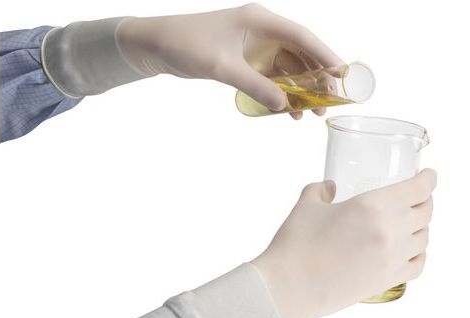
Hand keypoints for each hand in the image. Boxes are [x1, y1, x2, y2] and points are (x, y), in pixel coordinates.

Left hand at [117, 3, 343, 118]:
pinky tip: (287, 110)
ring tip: (311, 113)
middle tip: (328, 104)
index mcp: (260, 21)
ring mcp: (253, 47)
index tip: (343, 74)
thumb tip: (284, 105)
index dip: (325, 55)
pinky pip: (270, 78)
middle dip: (315, 78)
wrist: (157, 46)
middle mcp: (261, 31)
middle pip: (299, 54)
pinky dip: (280, 93)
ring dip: (299, 89)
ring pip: (286, 68)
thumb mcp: (222, 66)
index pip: (302, 38)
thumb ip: (255, 86)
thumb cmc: (186, 45)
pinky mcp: (244, 61)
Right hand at [252, 169, 436, 317]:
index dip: (429, 178)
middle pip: (425, 212)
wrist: (288, 287)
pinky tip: (410, 249)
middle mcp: (389, 231)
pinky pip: (418, 265)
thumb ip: (320, 190)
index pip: (418, 188)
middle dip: (425, 200)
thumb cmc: (295, 246)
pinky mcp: (387, 281)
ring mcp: (392, 259)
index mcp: (372, 206)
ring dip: (421, 227)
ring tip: (411, 223)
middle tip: (417, 196)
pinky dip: (419, 253)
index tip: (429, 175)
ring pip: (425, 238)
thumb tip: (330, 187)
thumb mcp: (306, 206)